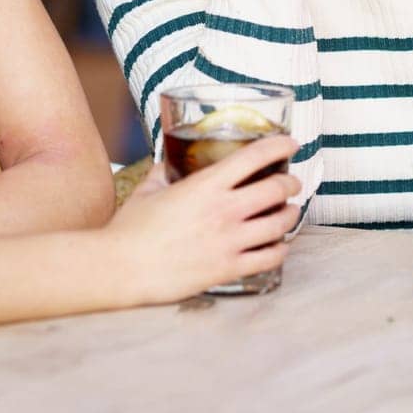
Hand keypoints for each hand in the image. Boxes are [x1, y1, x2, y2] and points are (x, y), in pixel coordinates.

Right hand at [108, 134, 300, 303]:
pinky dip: (280, 249)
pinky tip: (277, 246)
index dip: (280, 145)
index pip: (255, 156)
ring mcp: (229, 241)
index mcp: (206, 185)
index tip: (291, 143)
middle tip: (291, 182)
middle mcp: (223, 210)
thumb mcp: (148, 189)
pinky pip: (270, 258)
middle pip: (277, 189)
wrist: (120, 268)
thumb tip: (170, 162)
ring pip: (280, 223)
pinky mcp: (228, 269)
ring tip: (289, 212)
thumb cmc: (130, 229)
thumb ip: (165, 172)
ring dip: (290, 214)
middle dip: (291, 183)